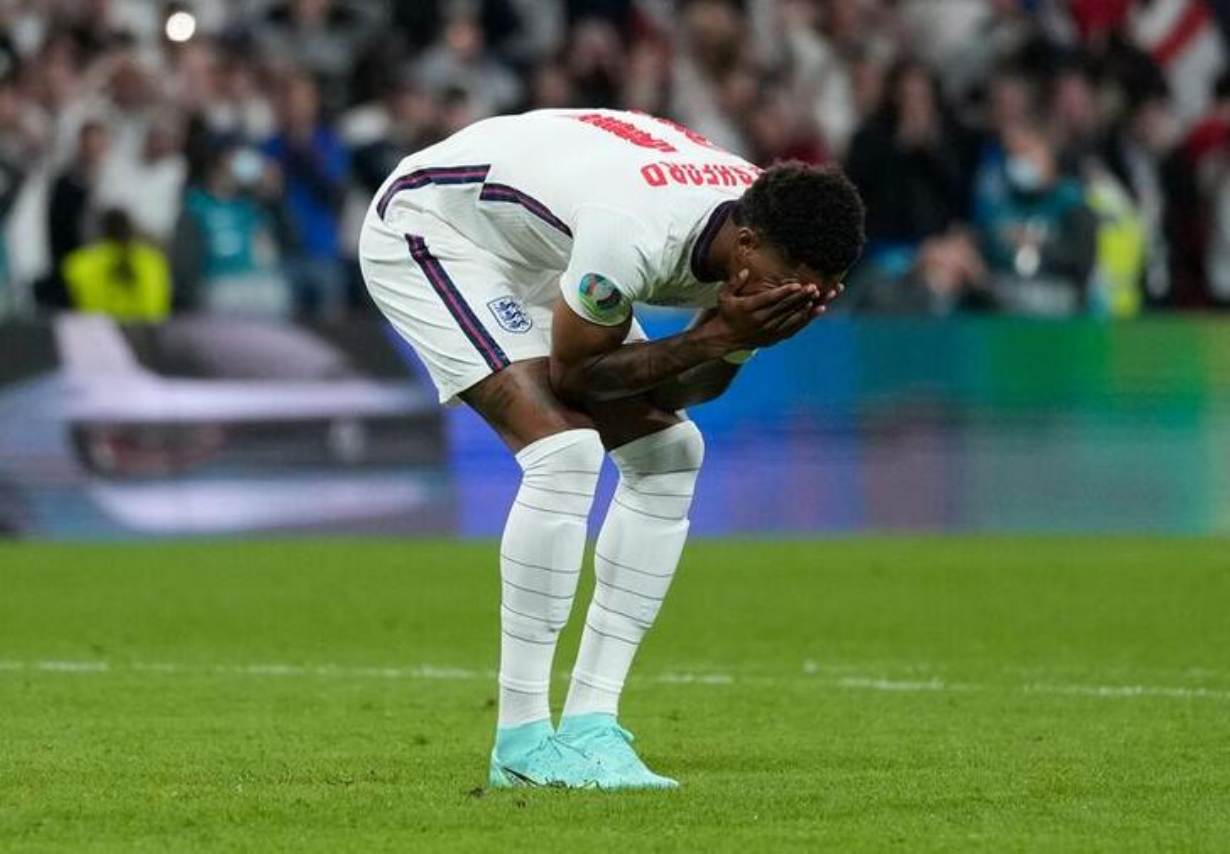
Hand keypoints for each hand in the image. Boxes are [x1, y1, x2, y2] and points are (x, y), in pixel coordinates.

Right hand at [700, 270, 825, 352]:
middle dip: (801, 297)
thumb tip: (745, 271)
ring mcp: (770, 330)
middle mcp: (761, 320)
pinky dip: (808, 318)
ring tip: (821, 296)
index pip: (769, 299)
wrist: (725, 338)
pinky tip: (819, 310)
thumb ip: (734, 283)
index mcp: (749, 308)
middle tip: (815, 287)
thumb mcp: (723, 296)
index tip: (797, 285)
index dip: (784, 293)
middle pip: (784, 307)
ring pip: (793, 317)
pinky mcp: (776, 336)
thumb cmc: (726, 313)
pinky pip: (795, 327)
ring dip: (808, 306)